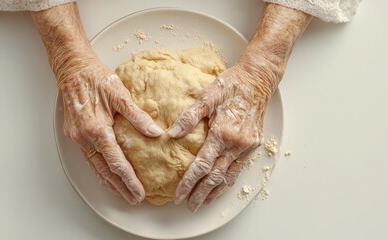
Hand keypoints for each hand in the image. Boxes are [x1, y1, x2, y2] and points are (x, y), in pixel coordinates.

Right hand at [31, 3, 163, 204]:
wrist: (72, 68)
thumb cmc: (96, 78)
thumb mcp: (120, 94)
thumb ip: (138, 116)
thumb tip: (155, 132)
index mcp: (97, 129)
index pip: (116, 162)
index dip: (128, 179)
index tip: (139, 192)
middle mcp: (84, 137)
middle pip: (104, 170)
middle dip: (120, 187)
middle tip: (133, 199)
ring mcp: (77, 137)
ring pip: (95, 166)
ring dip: (109, 181)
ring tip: (122, 193)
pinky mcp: (75, 134)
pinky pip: (89, 157)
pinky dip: (99, 169)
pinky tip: (106, 175)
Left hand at [168, 61, 273, 211]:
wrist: (257, 80)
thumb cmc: (231, 85)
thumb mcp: (207, 96)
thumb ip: (189, 117)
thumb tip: (172, 134)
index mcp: (223, 133)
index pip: (202, 165)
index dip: (189, 182)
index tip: (178, 195)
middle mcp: (236, 144)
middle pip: (215, 176)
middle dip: (200, 193)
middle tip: (188, 206)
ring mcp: (247, 146)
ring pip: (229, 176)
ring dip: (214, 192)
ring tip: (202, 203)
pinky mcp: (253, 145)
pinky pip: (239, 168)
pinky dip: (228, 181)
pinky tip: (220, 187)